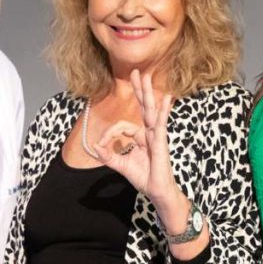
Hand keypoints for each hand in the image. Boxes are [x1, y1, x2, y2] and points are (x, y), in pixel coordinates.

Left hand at [94, 70, 185, 220]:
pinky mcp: (160, 141)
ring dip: (147, 92)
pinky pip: (160, 123)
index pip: (122, 126)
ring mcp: (156, 135)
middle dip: (139, 89)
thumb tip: (95, 146)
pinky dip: (163, 110)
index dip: (108, 135)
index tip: (101, 146)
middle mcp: (149, 133)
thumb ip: (108, 155)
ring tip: (146, 76)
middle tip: (136, 71)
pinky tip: (167, 98)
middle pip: (143, 107)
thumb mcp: (121, 165)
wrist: (157, 191)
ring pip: (150, 110)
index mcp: (140, 137)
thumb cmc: (144, 178)